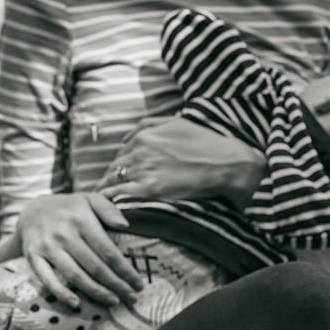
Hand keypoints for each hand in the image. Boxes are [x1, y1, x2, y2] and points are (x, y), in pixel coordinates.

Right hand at [14, 193, 141, 309]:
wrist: (30, 210)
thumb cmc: (67, 208)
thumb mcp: (88, 199)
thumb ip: (108, 209)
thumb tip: (126, 226)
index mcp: (81, 219)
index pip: (108, 251)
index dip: (125, 270)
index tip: (138, 284)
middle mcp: (64, 234)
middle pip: (95, 266)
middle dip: (116, 285)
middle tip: (131, 297)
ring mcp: (48, 246)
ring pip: (75, 275)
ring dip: (96, 292)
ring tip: (113, 301)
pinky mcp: (33, 257)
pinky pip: (48, 279)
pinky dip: (61, 293)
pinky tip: (76, 303)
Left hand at [98, 117, 266, 209]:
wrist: (227, 164)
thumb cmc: (205, 144)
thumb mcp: (176, 123)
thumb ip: (148, 125)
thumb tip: (125, 137)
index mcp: (144, 135)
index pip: (120, 153)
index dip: (118, 167)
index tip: (117, 177)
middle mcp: (140, 150)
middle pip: (114, 168)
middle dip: (110, 179)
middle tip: (107, 192)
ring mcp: (144, 169)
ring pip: (113, 181)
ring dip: (107, 191)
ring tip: (103, 203)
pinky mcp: (150, 189)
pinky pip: (119, 195)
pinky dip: (110, 200)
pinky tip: (108, 207)